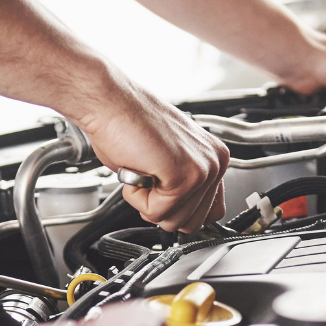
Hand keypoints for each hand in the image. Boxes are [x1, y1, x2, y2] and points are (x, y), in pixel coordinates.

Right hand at [73, 86, 229, 233]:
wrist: (110, 102)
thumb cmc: (128, 124)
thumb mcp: (166, 159)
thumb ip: (181, 186)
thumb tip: (179, 213)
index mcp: (214, 156)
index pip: (211, 212)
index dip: (179, 209)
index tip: (162, 190)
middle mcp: (215, 163)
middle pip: (192, 224)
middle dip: (161, 208)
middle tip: (148, 175)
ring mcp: (202, 170)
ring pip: (174, 221)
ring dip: (148, 202)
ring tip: (143, 169)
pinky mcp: (184, 176)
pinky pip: (157, 212)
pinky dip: (137, 197)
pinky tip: (138, 169)